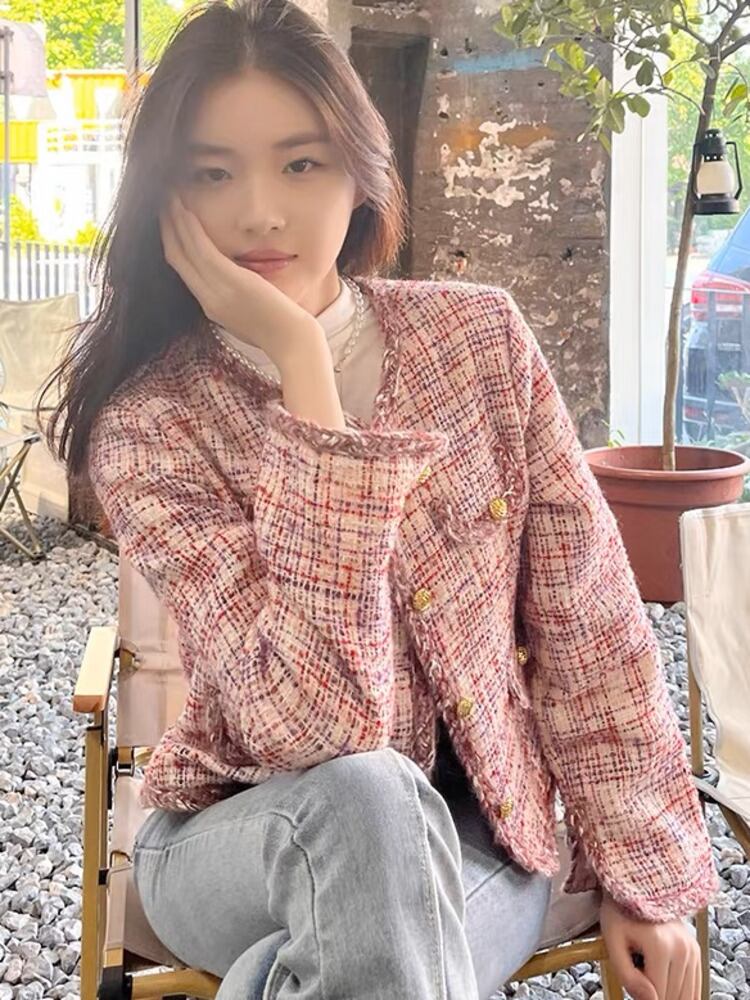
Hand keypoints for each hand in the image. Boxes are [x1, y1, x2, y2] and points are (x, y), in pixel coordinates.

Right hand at [159, 193, 322, 366]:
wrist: (291, 342)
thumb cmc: (278, 331)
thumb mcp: (247, 316)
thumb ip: (234, 298)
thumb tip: (232, 280)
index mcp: (210, 306)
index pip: (182, 271)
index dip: (171, 243)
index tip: (167, 222)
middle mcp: (207, 299)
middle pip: (176, 258)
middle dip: (166, 228)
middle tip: (161, 203)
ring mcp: (217, 292)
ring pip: (184, 251)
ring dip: (174, 222)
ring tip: (169, 198)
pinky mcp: (231, 282)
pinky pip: (203, 251)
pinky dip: (191, 230)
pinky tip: (186, 211)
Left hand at [599, 890, 700, 999]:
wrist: (636, 885)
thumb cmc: (620, 910)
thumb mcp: (612, 941)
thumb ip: (627, 975)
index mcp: (660, 946)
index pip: (657, 995)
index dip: (641, 997)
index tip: (632, 983)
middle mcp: (682, 947)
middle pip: (672, 996)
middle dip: (653, 995)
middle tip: (637, 973)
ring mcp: (692, 948)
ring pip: (685, 994)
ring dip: (667, 992)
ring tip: (648, 970)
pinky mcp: (695, 950)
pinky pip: (694, 985)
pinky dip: (679, 990)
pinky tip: (663, 978)